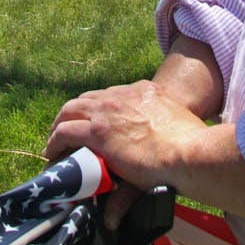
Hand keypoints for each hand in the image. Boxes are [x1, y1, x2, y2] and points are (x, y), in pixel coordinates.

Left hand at [46, 79, 244, 227]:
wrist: (189, 151)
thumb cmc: (192, 144)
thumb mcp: (176, 125)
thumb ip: (165, 132)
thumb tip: (167, 150)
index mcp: (144, 91)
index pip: (112, 96)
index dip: (99, 109)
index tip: (95, 122)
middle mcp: (123, 95)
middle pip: (87, 99)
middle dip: (74, 114)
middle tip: (66, 130)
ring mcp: (108, 111)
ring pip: (70, 111)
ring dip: (60, 126)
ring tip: (55, 142)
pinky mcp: (97, 132)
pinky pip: (65, 133)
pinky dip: (55, 142)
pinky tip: (52, 153)